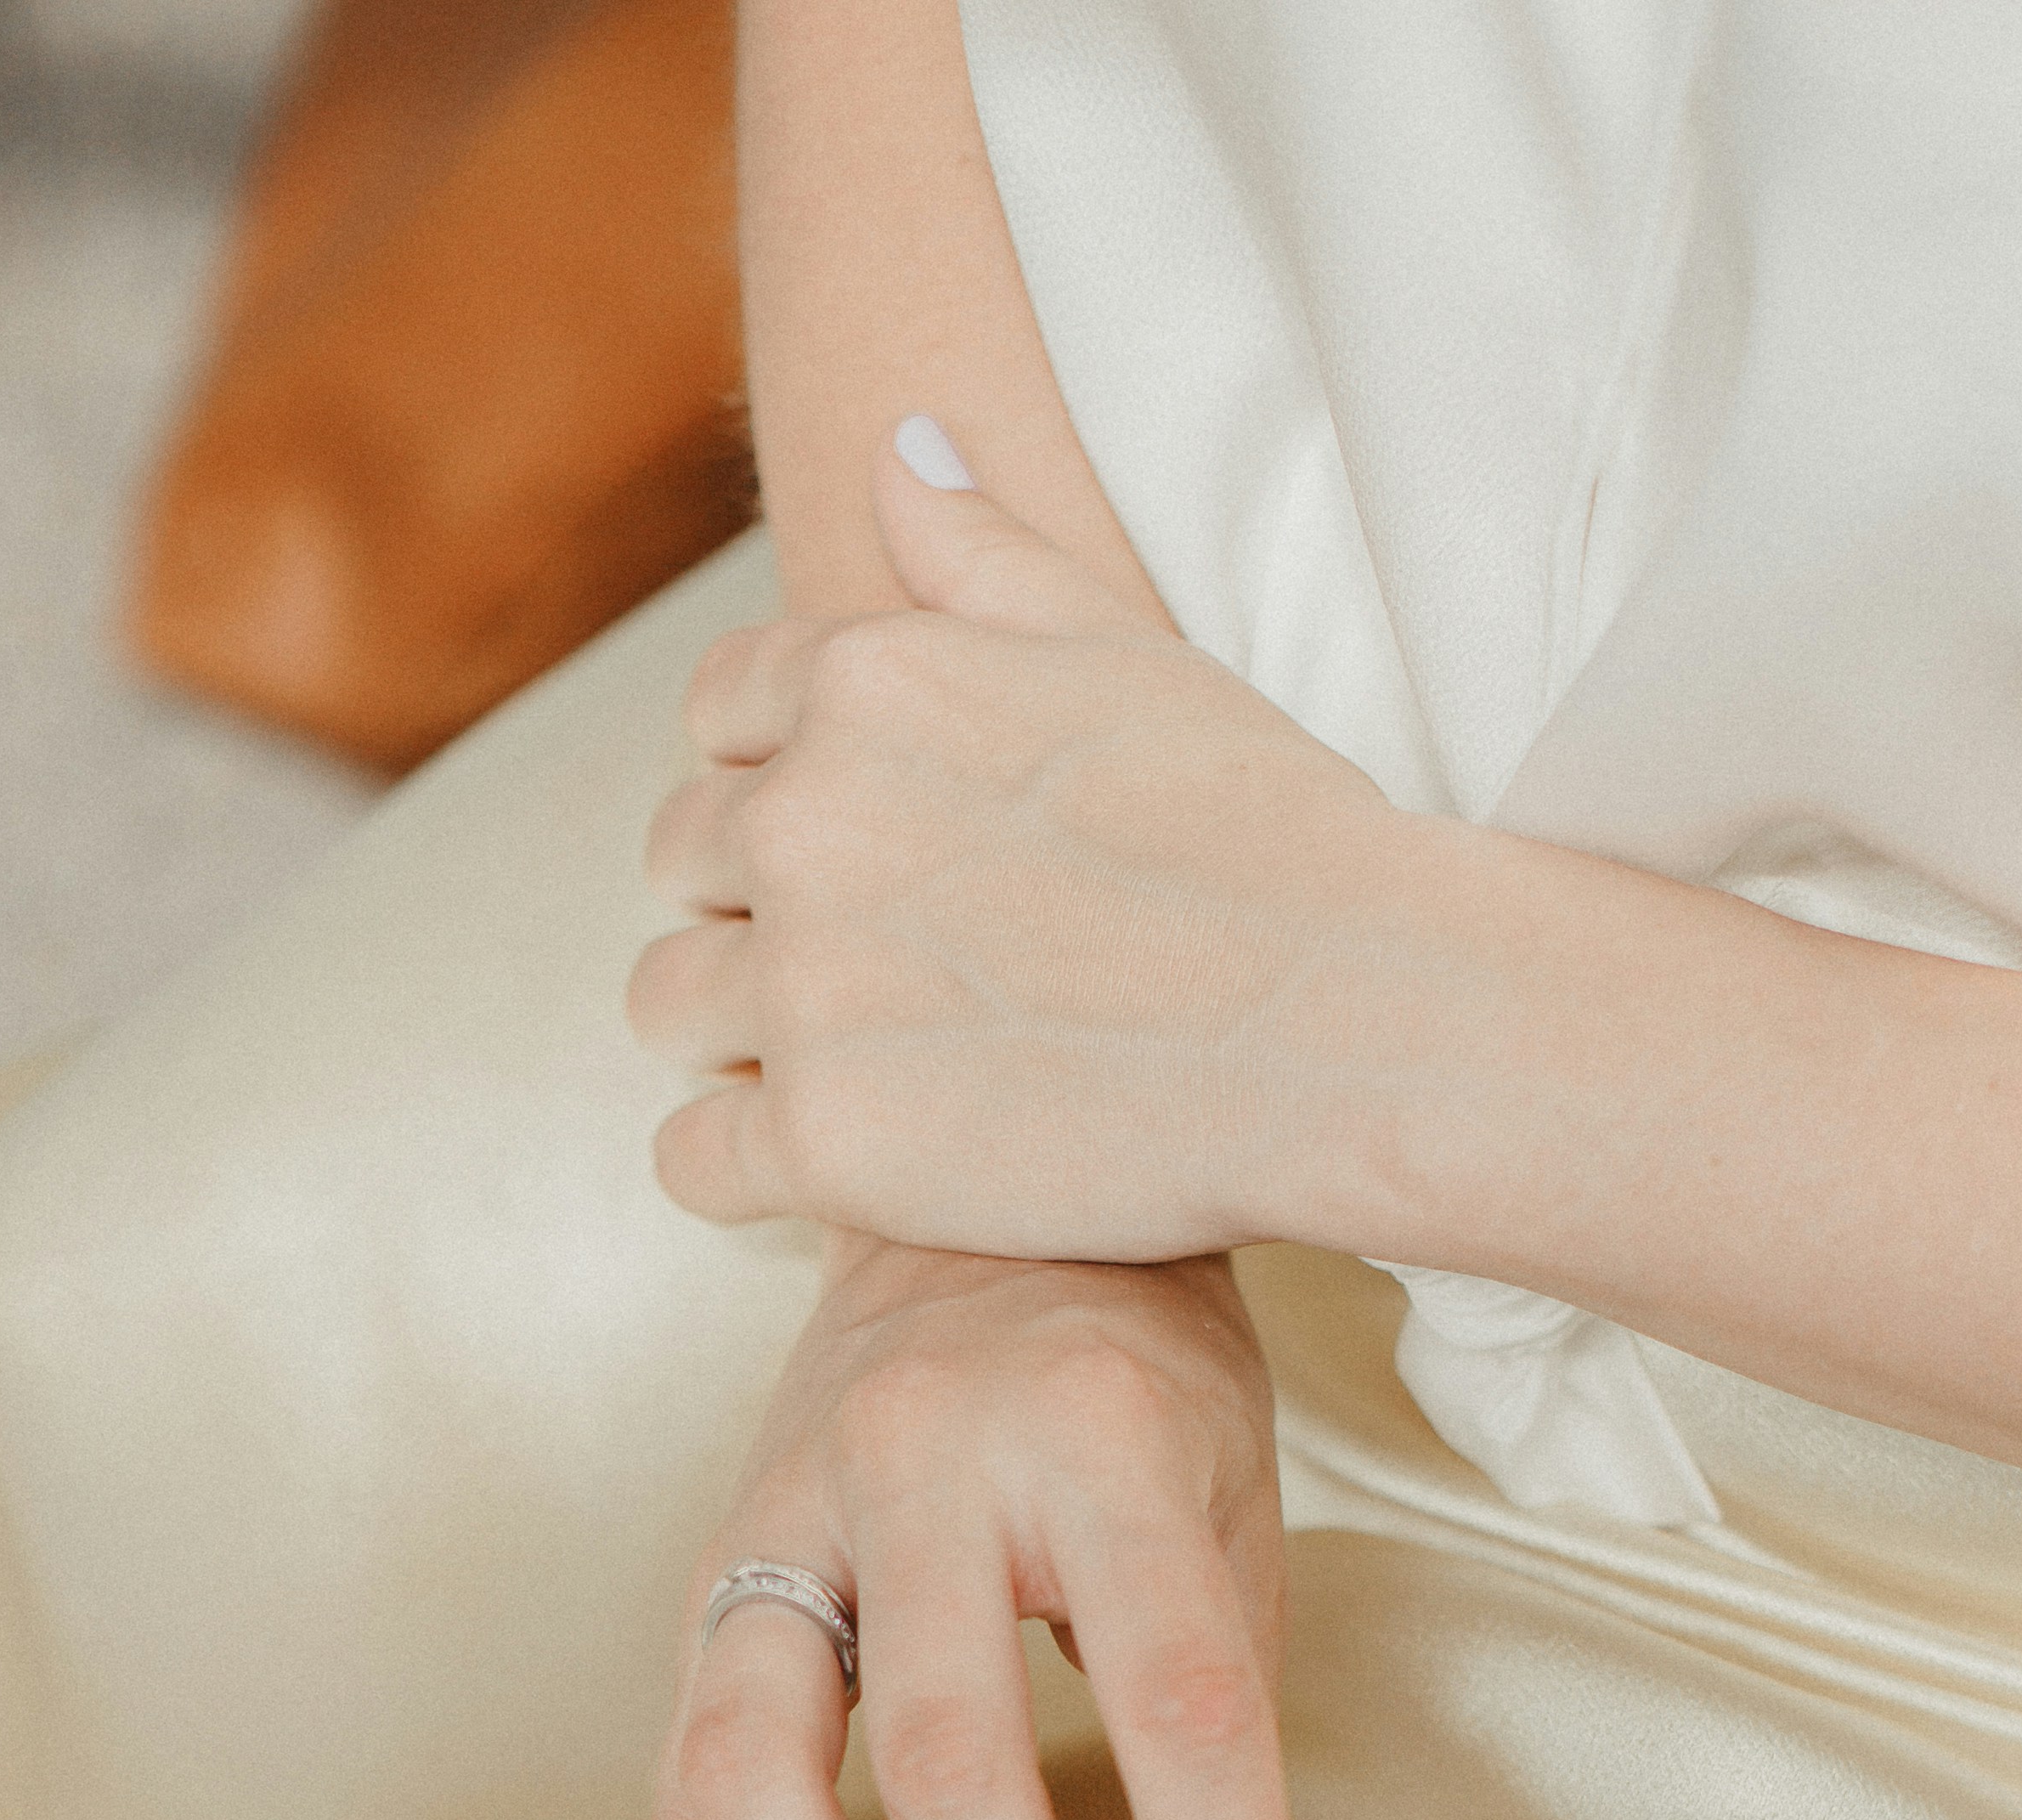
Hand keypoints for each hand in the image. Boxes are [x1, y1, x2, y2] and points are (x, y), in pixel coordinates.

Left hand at [630, 430, 1411, 1266]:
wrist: (1355, 1025)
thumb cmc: (1267, 835)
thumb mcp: (1129, 650)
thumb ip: (989, 558)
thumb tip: (896, 449)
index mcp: (862, 683)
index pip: (719, 717)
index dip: (775, 785)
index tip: (857, 852)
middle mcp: (803, 820)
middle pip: (680, 863)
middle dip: (751, 912)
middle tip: (868, 977)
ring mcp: (801, 986)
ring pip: (666, 1006)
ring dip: (737, 1042)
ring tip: (858, 1069)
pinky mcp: (821, 1141)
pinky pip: (690, 1160)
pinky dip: (745, 1169)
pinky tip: (844, 1164)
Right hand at [653, 1239, 1324, 1819]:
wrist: (965, 1195)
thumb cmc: (1115, 1353)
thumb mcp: (1227, 1495)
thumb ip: (1236, 1731)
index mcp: (1090, 1436)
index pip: (1175, 1696)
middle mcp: (916, 1468)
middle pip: (949, 1761)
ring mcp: (785, 1527)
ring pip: (760, 1791)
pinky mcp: (709, 1590)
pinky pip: (683, 1806)